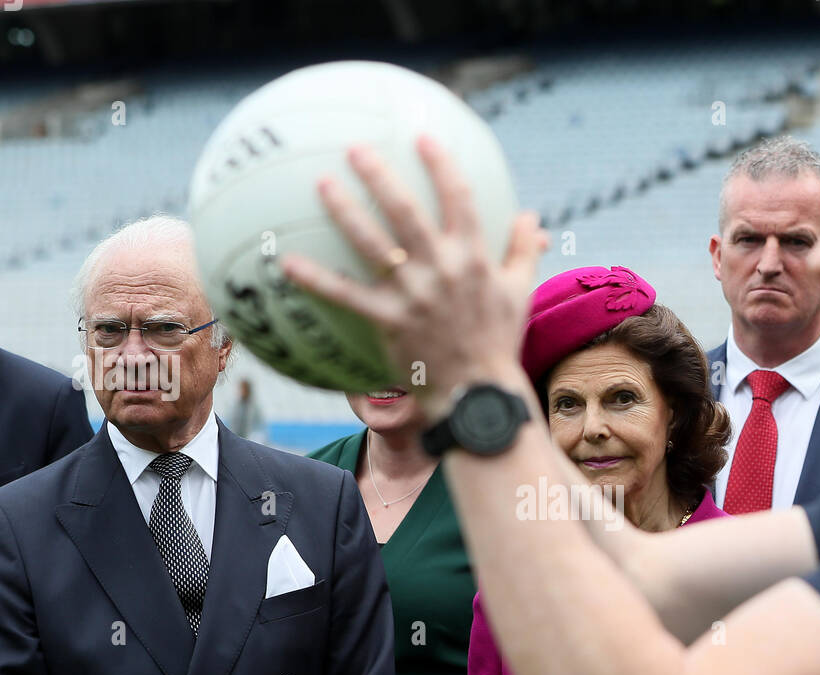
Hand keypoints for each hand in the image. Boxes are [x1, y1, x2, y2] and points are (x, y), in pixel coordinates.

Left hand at [281, 136, 545, 419]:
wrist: (479, 392)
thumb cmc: (499, 341)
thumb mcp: (520, 292)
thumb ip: (522, 250)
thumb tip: (531, 217)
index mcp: (474, 256)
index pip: (459, 198)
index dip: (440, 164)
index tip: (422, 137)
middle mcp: (442, 268)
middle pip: (406, 210)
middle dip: (379, 175)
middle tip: (355, 148)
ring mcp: (413, 294)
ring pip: (372, 243)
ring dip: (345, 210)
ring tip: (323, 184)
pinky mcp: (389, 321)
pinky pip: (346, 296)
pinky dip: (316, 279)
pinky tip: (288, 262)